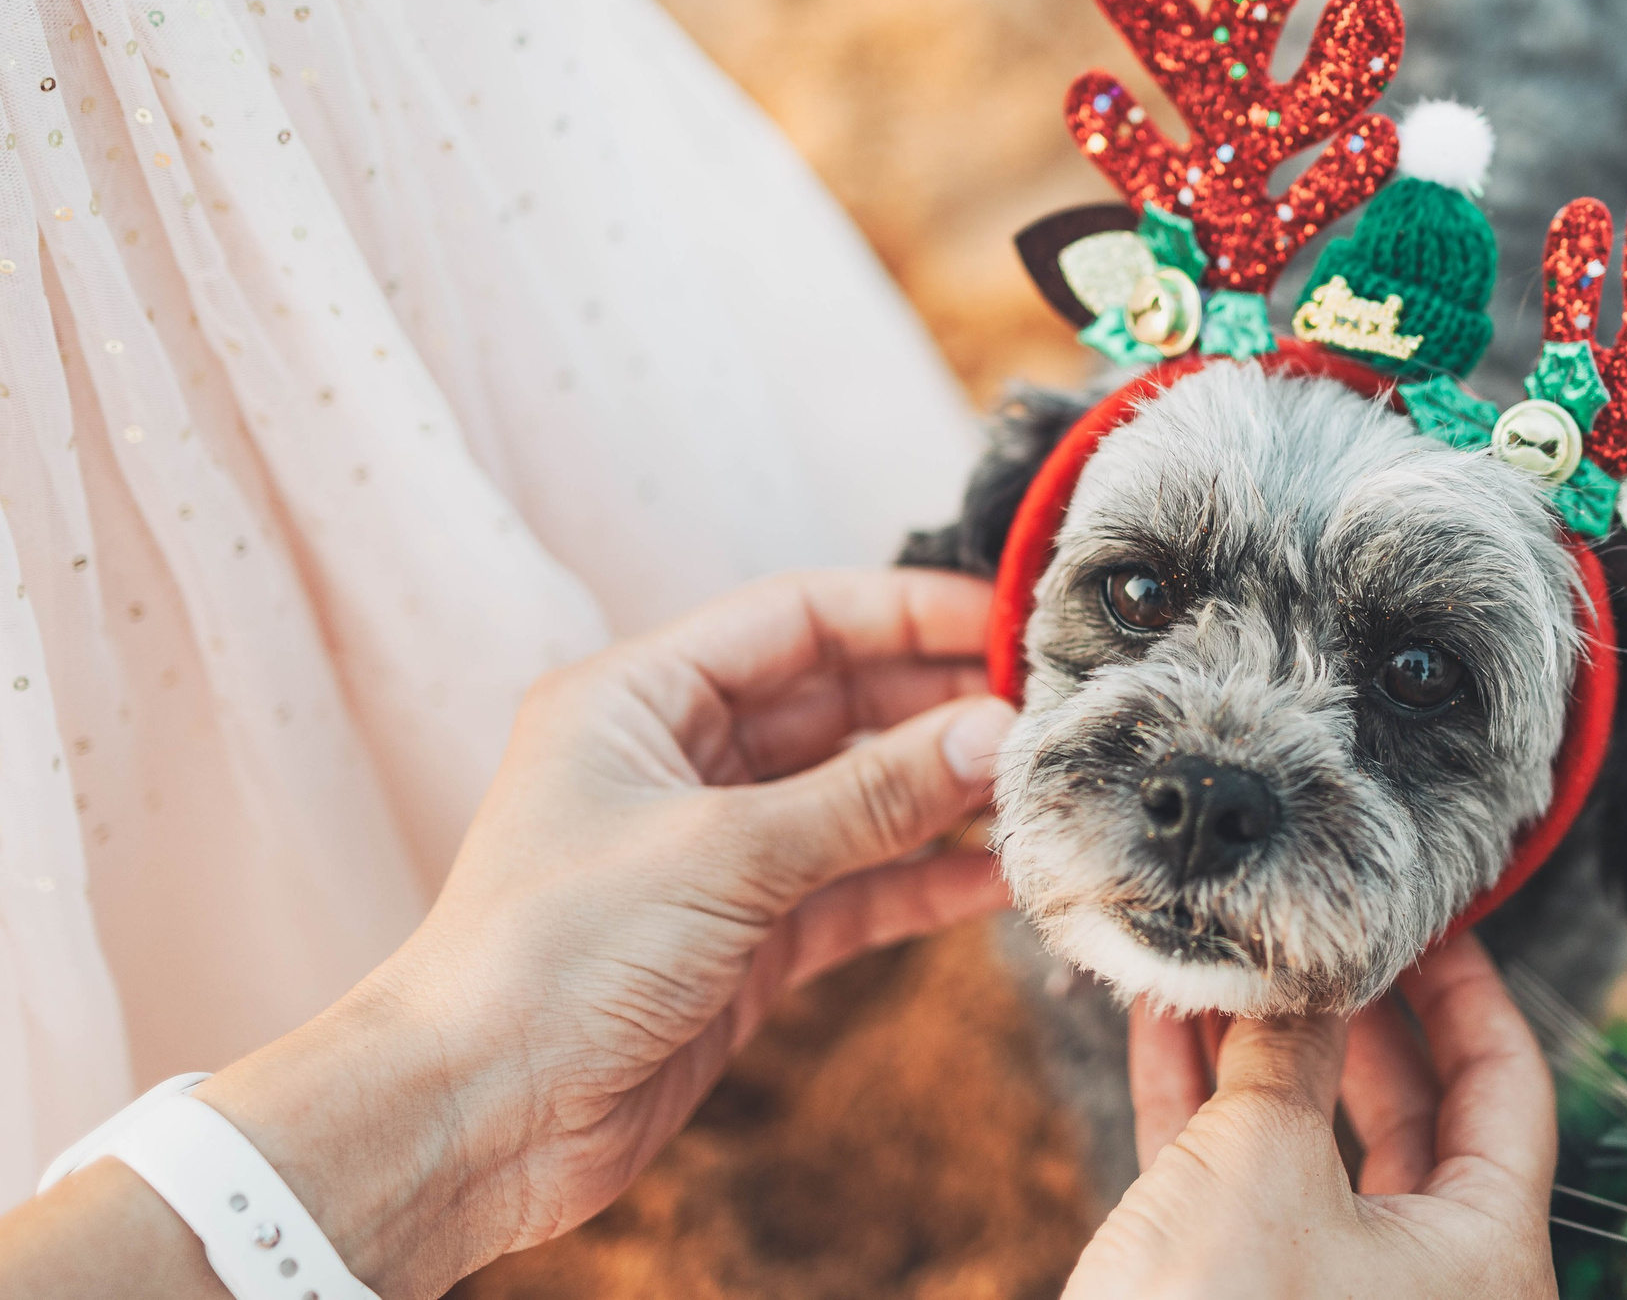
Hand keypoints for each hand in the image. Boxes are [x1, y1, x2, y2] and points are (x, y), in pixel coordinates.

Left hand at [197, 569, 1014, 1297]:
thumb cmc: (550, 955)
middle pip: (839, 705)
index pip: (798, 618)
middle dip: (940, 708)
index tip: (1005, 622)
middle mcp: (681, 761)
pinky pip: (856, 887)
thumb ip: (867, 796)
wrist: (473, 1121)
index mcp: (640, 698)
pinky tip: (1001, 880)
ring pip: (858, 799)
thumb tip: (989, 735)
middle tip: (1045, 714)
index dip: (904, 613)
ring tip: (1041, 795)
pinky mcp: (746, 938)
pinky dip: (924, 882)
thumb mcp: (723, 853)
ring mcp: (718, 851)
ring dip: (944, 799)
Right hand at [1070, 934, 1559, 1298]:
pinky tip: (1164, 1027)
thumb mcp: (1260, 1164)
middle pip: (1415, 1115)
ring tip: (1220, 957)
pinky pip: (1249, 1195)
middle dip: (1348, 1013)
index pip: (1509, 1088)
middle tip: (1310, 923)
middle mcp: (1431, 1289)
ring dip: (1261, 1053)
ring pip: (1317, 1151)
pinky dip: (1209, 1113)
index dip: (1466, 986)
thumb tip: (1300, 963)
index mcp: (1485, 1258)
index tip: (1424, 911)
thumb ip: (1287, 1050)